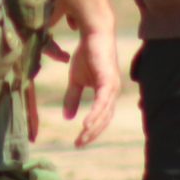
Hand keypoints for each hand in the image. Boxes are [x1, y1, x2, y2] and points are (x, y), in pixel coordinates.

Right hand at [29, 28, 119, 147]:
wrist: (93, 34)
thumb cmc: (87, 54)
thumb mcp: (76, 80)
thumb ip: (73, 98)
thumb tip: (67, 117)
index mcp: (106, 93)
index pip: (101, 118)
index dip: (90, 131)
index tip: (78, 142)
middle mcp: (112, 93)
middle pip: (104, 120)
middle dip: (91, 134)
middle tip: (79, 145)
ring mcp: (112, 87)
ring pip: (104, 114)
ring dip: (92, 128)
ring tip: (81, 139)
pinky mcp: (108, 81)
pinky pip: (102, 103)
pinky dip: (94, 115)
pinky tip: (85, 125)